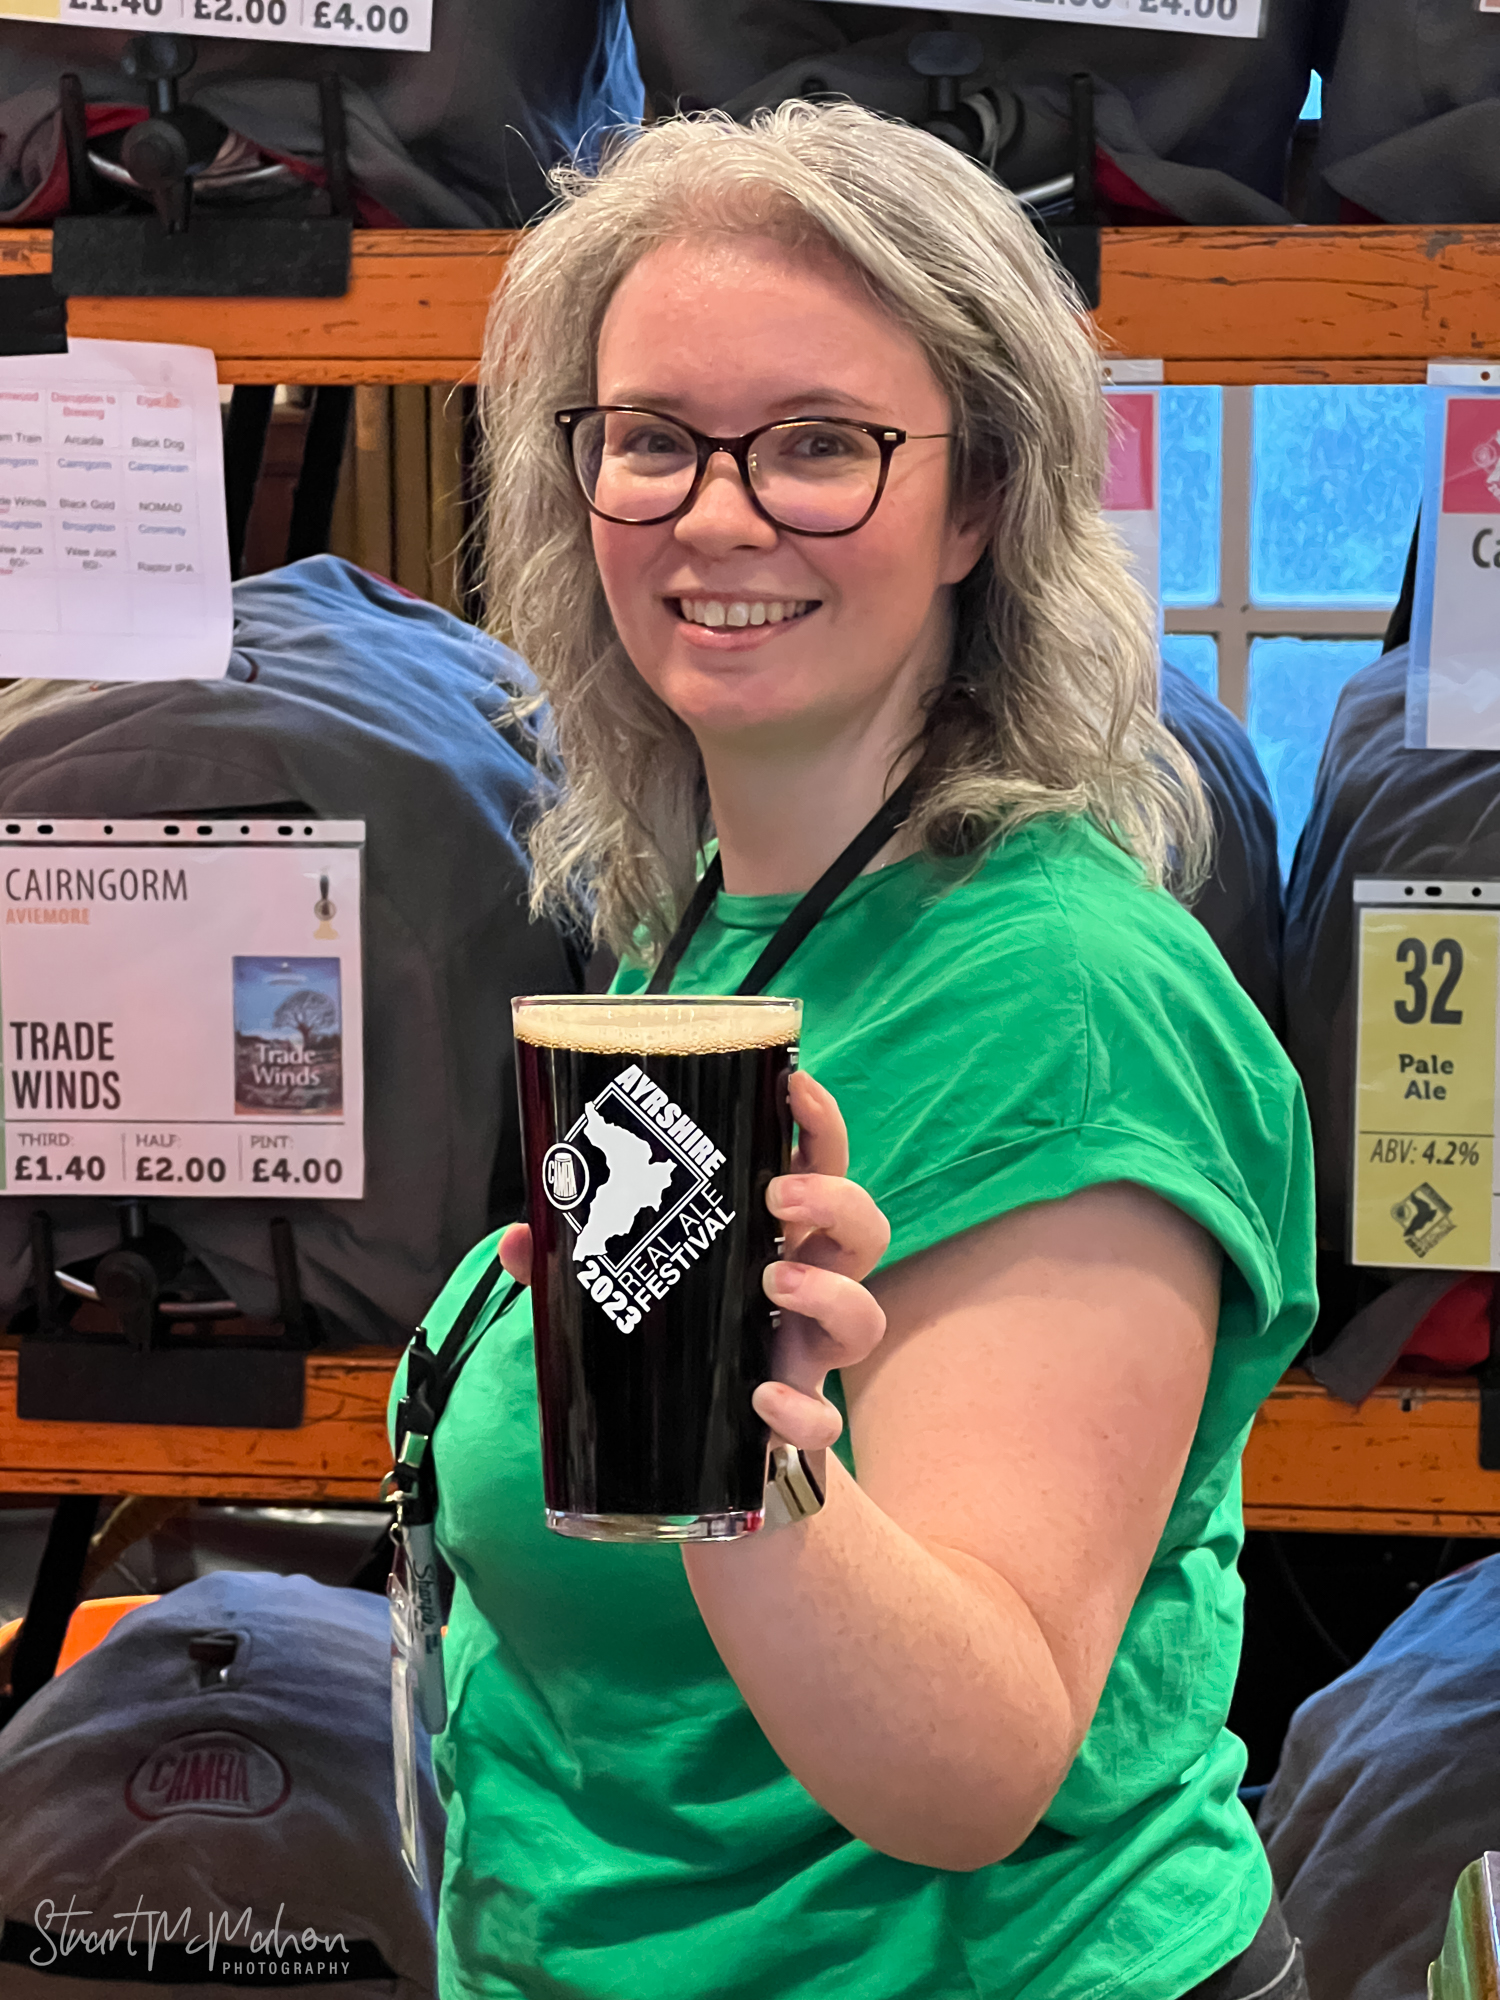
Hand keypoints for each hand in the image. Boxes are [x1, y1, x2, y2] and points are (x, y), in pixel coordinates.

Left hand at [498, 1069, 890, 1455]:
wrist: (698, 1465)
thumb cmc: (674, 1347)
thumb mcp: (625, 1293)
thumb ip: (574, 1262)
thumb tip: (516, 1237)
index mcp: (771, 1239)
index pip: (817, 1164)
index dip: (817, 1121)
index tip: (792, 1085)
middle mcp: (806, 1287)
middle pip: (864, 1230)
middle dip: (835, 1201)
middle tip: (781, 1196)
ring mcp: (808, 1354)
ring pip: (864, 1315)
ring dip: (830, 1293)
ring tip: (775, 1282)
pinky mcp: (799, 1421)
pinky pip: (824, 1419)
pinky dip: (802, 1409)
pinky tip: (761, 1399)